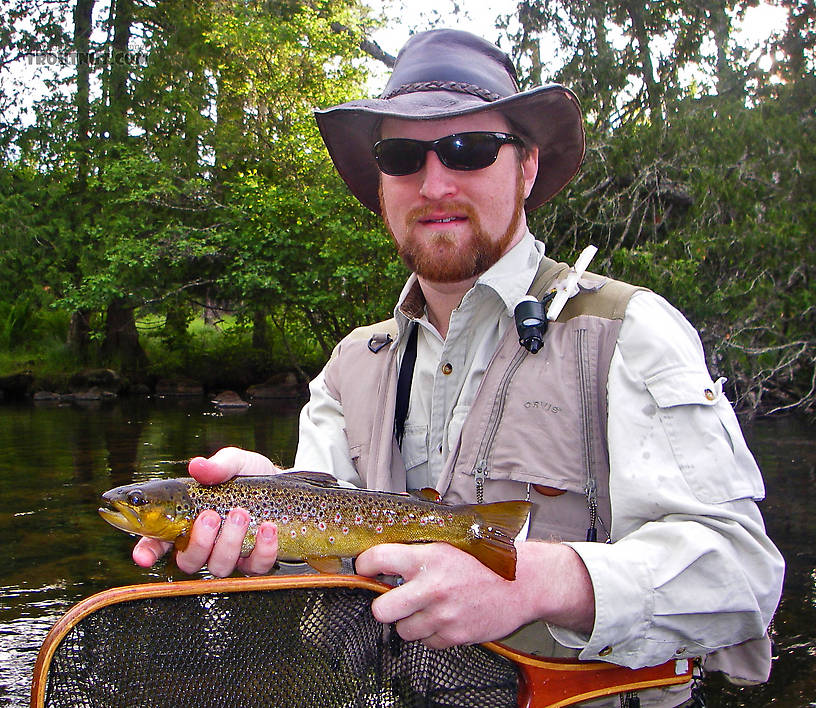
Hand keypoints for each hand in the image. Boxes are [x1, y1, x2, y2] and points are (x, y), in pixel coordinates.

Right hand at [132, 447, 281, 575]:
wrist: (286, 487)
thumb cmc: (250, 478)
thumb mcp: (235, 463)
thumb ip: (217, 466)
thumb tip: (198, 466)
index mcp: (187, 522)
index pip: (157, 543)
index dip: (146, 552)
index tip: (144, 556)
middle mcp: (205, 545)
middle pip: (188, 561)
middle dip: (198, 541)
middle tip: (212, 516)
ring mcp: (231, 557)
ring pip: (220, 566)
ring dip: (230, 541)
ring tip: (242, 514)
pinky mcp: (257, 562)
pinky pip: (256, 567)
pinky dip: (263, 548)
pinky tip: (269, 528)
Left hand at [354, 540, 594, 648]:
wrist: (524, 582)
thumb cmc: (486, 561)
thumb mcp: (450, 543)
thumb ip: (419, 551)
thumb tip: (386, 556)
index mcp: (428, 558)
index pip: (378, 559)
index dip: (365, 564)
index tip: (366, 567)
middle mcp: (432, 587)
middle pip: (381, 610)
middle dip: (383, 605)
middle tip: (392, 598)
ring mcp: (443, 615)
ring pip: (403, 630)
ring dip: (411, 620)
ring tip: (427, 607)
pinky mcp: (454, 635)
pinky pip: (427, 642)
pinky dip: (432, 633)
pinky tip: (445, 617)